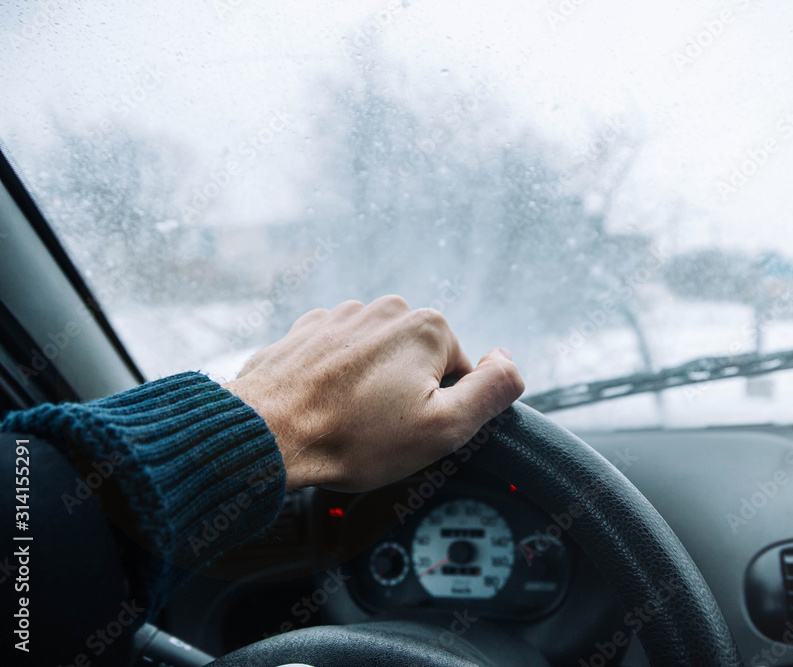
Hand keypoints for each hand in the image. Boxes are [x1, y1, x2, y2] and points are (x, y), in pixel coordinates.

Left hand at [223, 296, 524, 491]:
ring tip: (347, 422)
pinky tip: (324, 408)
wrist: (264, 436)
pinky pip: (341, 359)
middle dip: (406, 396)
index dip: (441, 411)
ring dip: (371, 389)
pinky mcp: (308, 331)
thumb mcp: (444, 428)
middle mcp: (386, 310)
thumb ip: (492, 391)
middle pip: (420, 364)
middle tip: (379, 431)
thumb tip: (510, 362)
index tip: (410, 431)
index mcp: (427, 327)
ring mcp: (342, 316)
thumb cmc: (352, 438)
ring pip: (379, 361)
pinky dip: (338, 382)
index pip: (460, 375)